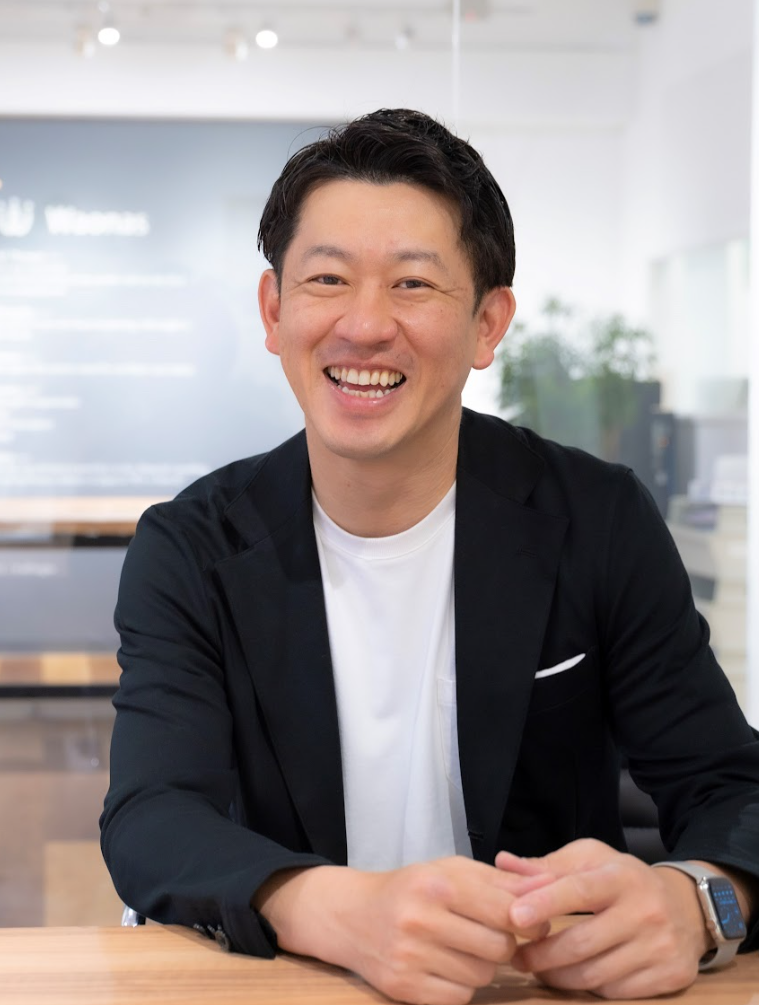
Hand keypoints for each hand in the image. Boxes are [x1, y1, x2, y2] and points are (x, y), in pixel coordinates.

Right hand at [256, 856, 551, 1004]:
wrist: (353, 915)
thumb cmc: (412, 888)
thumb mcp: (451, 871)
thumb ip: (499, 881)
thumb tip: (546, 890)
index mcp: (437, 883)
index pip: (504, 910)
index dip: (528, 920)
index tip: (532, 923)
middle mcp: (421, 919)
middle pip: (498, 948)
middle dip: (503, 944)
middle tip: (491, 935)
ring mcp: (410, 956)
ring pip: (481, 976)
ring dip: (481, 966)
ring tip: (462, 948)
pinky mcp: (403, 988)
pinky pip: (459, 998)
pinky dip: (460, 986)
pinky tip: (445, 966)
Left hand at [496, 839, 711, 998]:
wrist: (687, 908)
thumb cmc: (624, 879)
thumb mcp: (591, 860)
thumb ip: (548, 866)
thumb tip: (503, 863)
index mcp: (621, 877)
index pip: (579, 891)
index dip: (545, 903)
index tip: (513, 916)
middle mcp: (645, 912)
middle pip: (582, 943)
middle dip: (542, 954)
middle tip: (516, 956)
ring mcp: (660, 948)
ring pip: (595, 974)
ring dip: (558, 976)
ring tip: (538, 969)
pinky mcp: (670, 977)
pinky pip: (616, 992)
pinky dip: (588, 988)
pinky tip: (574, 976)